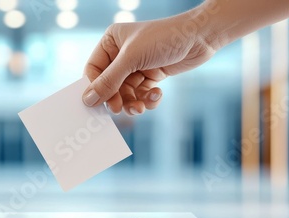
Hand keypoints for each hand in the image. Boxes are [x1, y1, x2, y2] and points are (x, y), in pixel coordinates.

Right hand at [82, 11, 216, 115]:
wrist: (200, 37)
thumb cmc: (164, 38)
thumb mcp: (132, 59)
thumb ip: (109, 81)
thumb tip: (88, 100)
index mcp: (111, 42)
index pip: (93, 70)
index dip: (95, 88)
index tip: (99, 105)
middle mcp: (121, 54)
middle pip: (109, 85)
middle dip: (117, 98)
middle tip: (121, 109)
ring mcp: (136, 66)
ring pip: (126, 93)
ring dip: (133, 103)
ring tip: (141, 108)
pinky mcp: (150, 76)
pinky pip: (141, 94)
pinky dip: (147, 99)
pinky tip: (157, 94)